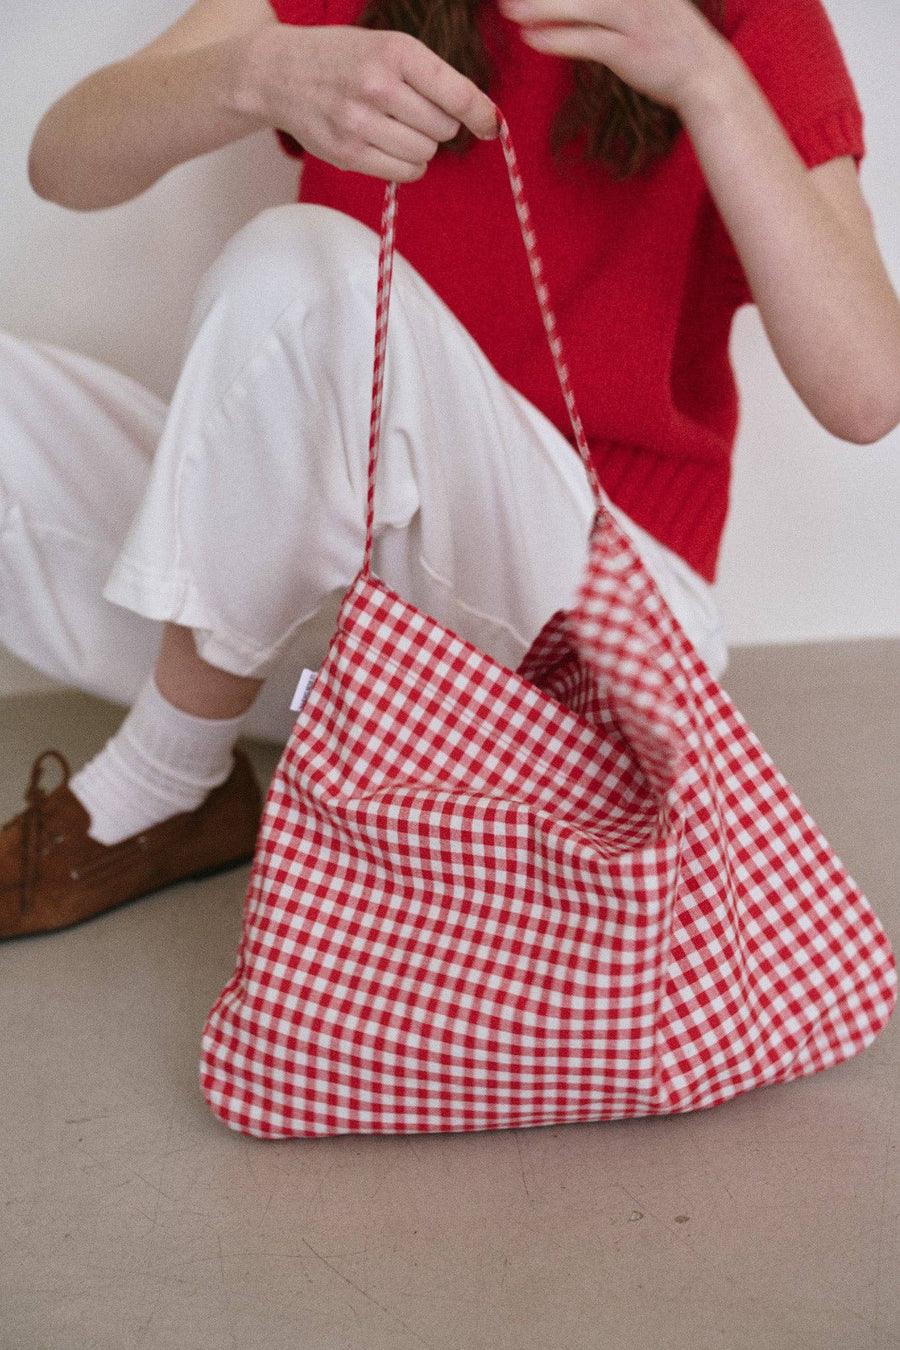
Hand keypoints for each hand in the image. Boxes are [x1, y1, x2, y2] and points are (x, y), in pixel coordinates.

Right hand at [259, 25, 498, 181]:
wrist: (279, 73)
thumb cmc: (341, 59)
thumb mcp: (385, 47)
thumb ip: (430, 77)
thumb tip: (481, 117)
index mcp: (394, 52)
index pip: (455, 93)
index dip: (481, 114)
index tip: (491, 125)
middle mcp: (377, 86)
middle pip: (443, 128)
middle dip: (438, 125)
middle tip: (414, 113)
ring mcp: (360, 123)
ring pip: (425, 153)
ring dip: (422, 147)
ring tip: (398, 129)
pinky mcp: (348, 153)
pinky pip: (403, 172)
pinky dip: (407, 165)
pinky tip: (391, 148)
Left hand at [498, 0, 731, 112]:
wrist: (706, 75)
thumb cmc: (672, 40)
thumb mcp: (650, 4)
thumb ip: (613, 2)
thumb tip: (576, 4)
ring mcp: (633, 17)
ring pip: (578, 6)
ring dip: (541, 7)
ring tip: (509, 9)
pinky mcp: (628, 50)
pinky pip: (585, 41)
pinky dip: (556, 39)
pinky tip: (531, 38)